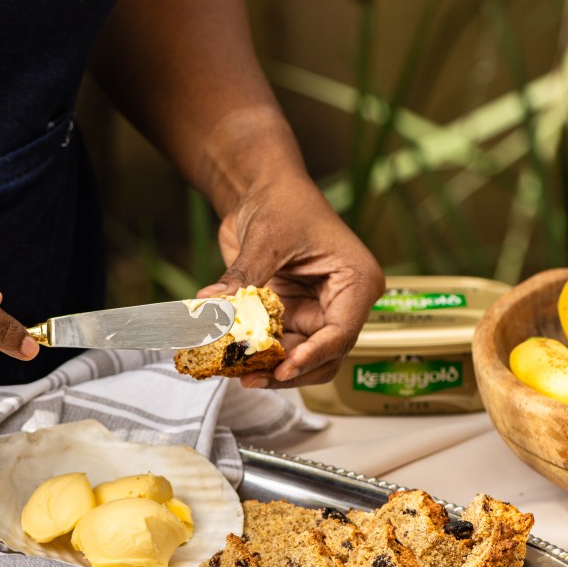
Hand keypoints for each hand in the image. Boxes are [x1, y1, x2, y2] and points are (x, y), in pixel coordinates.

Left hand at [198, 176, 384, 387]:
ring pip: (299, 358)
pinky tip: (229, 358)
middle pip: (324, 356)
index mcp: (356, 282)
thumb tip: (211, 303)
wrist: (263, 189)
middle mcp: (342, 303)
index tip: (283, 368)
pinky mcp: (290, 316)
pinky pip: (277, 345)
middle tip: (251, 377)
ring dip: (269, 367)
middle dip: (288, 370)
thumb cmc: (281, 202)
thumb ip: (244, 277)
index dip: (314, 356)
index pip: (341, 333)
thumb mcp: (265, 239)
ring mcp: (315, 312)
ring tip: (235, 371)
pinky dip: (254, 353)